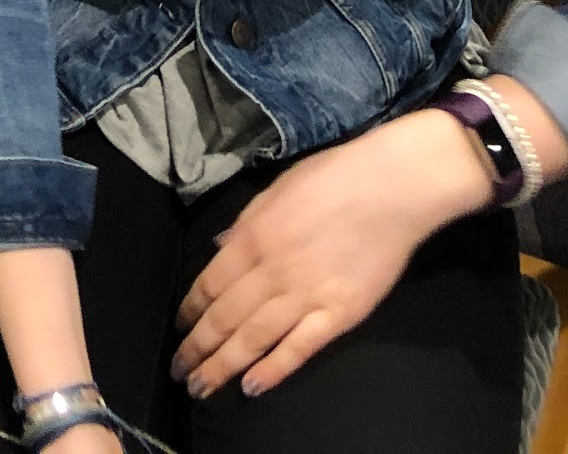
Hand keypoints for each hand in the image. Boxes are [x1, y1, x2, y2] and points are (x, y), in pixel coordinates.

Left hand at [172, 113, 491, 401]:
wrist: (389, 189)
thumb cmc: (331, 179)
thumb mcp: (274, 190)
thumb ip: (244, 224)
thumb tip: (218, 249)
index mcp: (252, 237)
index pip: (210, 283)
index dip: (191, 310)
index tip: (178, 329)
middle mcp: (272, 272)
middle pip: (226, 317)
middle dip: (198, 347)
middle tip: (180, 372)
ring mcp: (306, 296)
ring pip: (255, 338)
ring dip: (224, 366)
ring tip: (202, 388)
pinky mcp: (339, 316)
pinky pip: (300, 348)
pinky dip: (274, 370)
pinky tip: (251, 387)